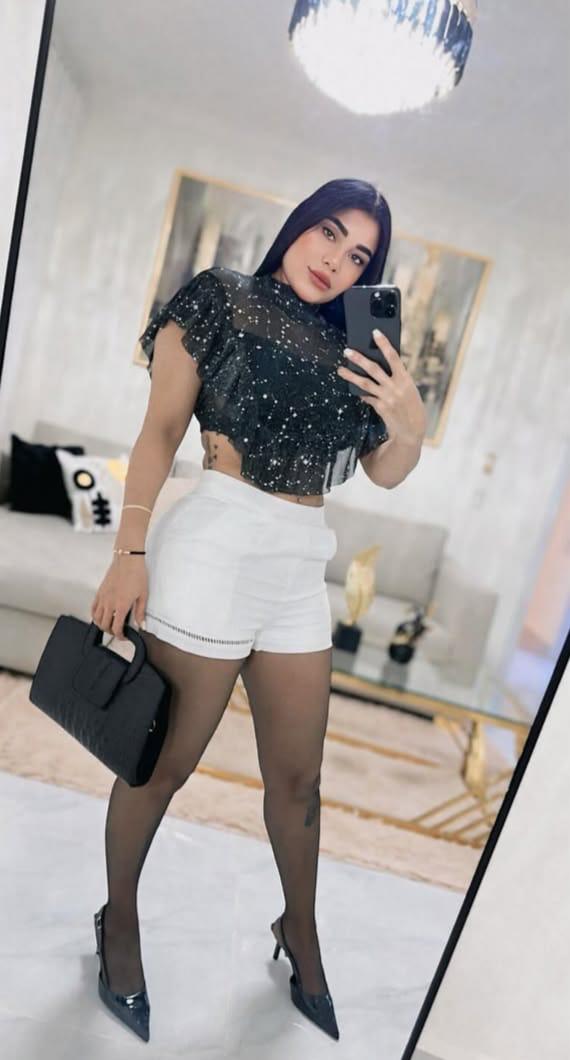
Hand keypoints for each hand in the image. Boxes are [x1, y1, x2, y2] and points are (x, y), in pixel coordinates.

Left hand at [336, 329, 426, 446]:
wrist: (412, 431)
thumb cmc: (412, 407)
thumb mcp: (409, 390)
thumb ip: (397, 379)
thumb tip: (379, 370)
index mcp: (405, 379)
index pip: (394, 357)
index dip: (384, 344)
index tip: (376, 332)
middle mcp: (395, 387)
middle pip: (374, 369)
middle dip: (359, 359)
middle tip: (347, 351)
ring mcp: (386, 398)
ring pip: (365, 383)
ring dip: (351, 376)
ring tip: (340, 370)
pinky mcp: (380, 407)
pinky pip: (367, 397)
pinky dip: (362, 393)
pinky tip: (355, 390)